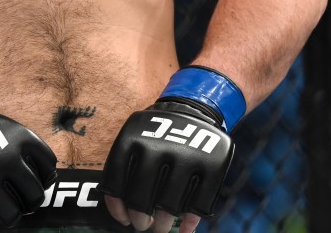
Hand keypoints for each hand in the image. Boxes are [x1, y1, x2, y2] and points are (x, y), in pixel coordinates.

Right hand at [0, 87, 57, 231]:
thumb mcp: (6, 130)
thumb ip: (29, 152)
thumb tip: (49, 181)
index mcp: (20, 139)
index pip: (48, 169)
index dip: (39, 176)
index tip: (24, 176)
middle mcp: (6, 161)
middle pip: (35, 196)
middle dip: (26, 199)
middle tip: (12, 194)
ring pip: (14, 216)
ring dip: (8, 213)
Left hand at [101, 67, 244, 232]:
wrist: (192, 108)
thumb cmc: (156, 133)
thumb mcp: (135, 138)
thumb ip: (125, 170)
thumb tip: (122, 213)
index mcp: (133, 139)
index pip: (118, 182)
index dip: (118, 207)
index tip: (124, 220)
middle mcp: (159, 147)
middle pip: (142, 198)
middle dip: (141, 218)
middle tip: (143, 225)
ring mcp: (188, 157)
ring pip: (170, 205)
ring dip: (164, 223)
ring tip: (161, 227)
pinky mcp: (212, 165)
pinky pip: (199, 203)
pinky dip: (190, 221)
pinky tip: (184, 229)